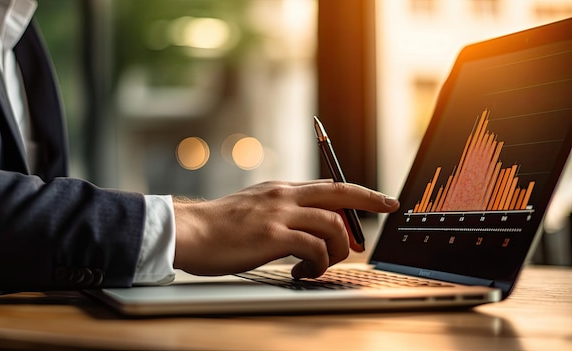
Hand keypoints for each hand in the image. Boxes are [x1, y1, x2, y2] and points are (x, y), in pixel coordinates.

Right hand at [172, 180, 398, 278]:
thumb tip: (302, 223)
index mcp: (280, 190)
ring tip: (319, 266)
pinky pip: (314, 248)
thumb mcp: (252, 207)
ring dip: (336, 249)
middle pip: (340, 193)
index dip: (357, 193)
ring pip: (332, 225)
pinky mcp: (273, 236)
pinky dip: (317, 264)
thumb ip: (279, 210)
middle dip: (369, 202)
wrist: (190, 232)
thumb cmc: (217, 227)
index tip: (378, 200)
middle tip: (385, 217)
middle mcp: (284, 196)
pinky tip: (302, 273)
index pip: (329, 185)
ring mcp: (280, 214)